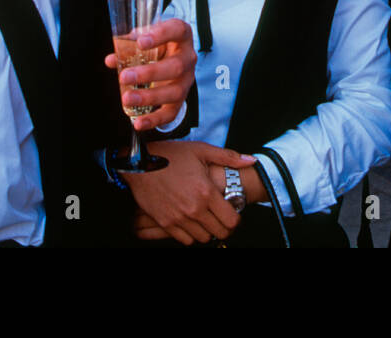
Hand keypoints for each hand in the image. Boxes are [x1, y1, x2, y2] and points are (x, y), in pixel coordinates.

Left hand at [104, 17, 196, 130]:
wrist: (173, 55)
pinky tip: (138, 123)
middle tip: (125, 77)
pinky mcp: (182, 98)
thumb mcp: (146, 38)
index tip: (141, 42)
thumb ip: (128, 46)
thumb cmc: (159, 43)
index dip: (161, 35)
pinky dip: (154, 119)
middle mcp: (188, 57)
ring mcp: (187, 79)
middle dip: (149, 73)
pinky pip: (171, 112)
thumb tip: (112, 60)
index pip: (177, 30)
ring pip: (175, 91)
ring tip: (127, 98)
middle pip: (176, 66)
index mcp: (182, 35)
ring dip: (149, 97)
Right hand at [124, 141, 254, 244]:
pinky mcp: (165, 223)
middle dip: (224, 227)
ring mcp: (179, 218)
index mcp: (206, 191)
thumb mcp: (200, 150)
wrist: (138, 163)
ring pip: (203, 238)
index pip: (232, 220)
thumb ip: (228, 157)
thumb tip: (251, 161)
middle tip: (221, 218)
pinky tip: (190, 222)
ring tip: (205, 219)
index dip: (236, 218)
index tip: (232, 212)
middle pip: (220, 232)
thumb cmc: (170, 155)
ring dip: (207, 231)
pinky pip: (185, 240)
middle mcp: (194, 208)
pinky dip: (190, 235)